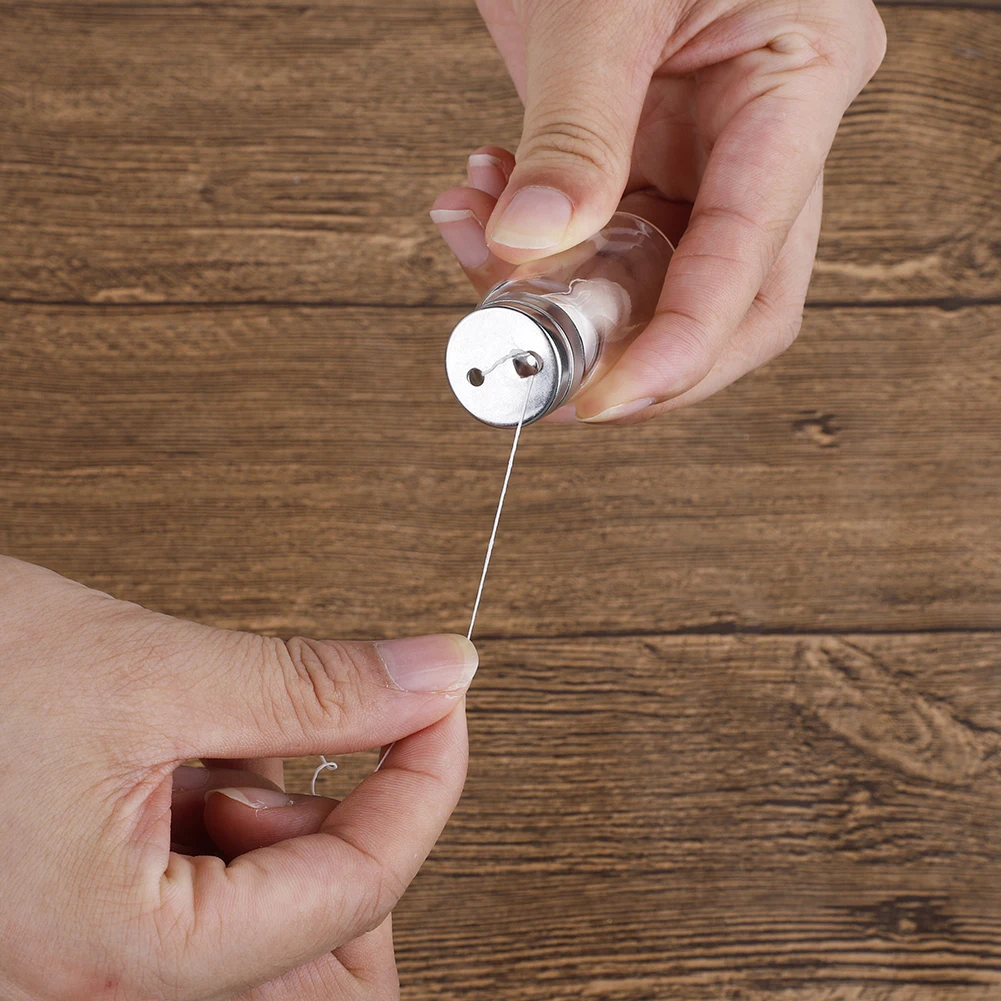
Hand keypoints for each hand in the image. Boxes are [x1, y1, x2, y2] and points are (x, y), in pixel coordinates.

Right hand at [0, 556, 476, 999]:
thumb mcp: (147, 671)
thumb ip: (311, 688)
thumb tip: (435, 676)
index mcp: (130, 957)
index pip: (356, 892)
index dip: (425, 782)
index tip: (442, 700)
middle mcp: (109, 990)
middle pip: (322, 945)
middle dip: (350, 824)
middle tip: (341, 731)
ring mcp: (100, 963)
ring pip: (271, 914)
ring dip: (281, 813)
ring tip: (217, 731)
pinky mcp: (93, 919)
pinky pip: (212, 890)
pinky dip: (230, 811)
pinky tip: (184, 752)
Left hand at [432, 0, 885, 422]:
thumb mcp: (603, 1)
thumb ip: (574, 130)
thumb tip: (531, 245)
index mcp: (801, 76)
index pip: (755, 256)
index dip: (684, 344)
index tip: (611, 394)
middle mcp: (762, 130)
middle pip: (729, 301)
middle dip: (637, 353)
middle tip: (555, 379)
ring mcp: (701, 149)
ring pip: (651, 282)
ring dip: (561, 299)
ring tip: (474, 249)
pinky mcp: (640, 155)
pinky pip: (596, 241)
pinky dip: (528, 251)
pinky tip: (475, 210)